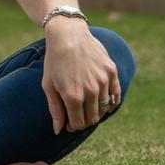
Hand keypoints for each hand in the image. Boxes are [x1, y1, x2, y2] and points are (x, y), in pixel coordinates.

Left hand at [41, 17, 120, 132]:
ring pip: (104, 109)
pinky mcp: (111, 71)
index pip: (78, 123)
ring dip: (97, 112)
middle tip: (78, 115)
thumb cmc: (54, 60)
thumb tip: (58, 130)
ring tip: (88, 107)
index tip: (69, 123)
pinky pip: (116, 96)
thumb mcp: (48, 84)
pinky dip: (111, 103)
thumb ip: (55, 109)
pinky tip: (103, 102)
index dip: (72, 126)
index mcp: (72, 96)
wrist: (68, 34)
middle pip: (92, 118)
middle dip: (84, 121)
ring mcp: (103, 81)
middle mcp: (90, 91)